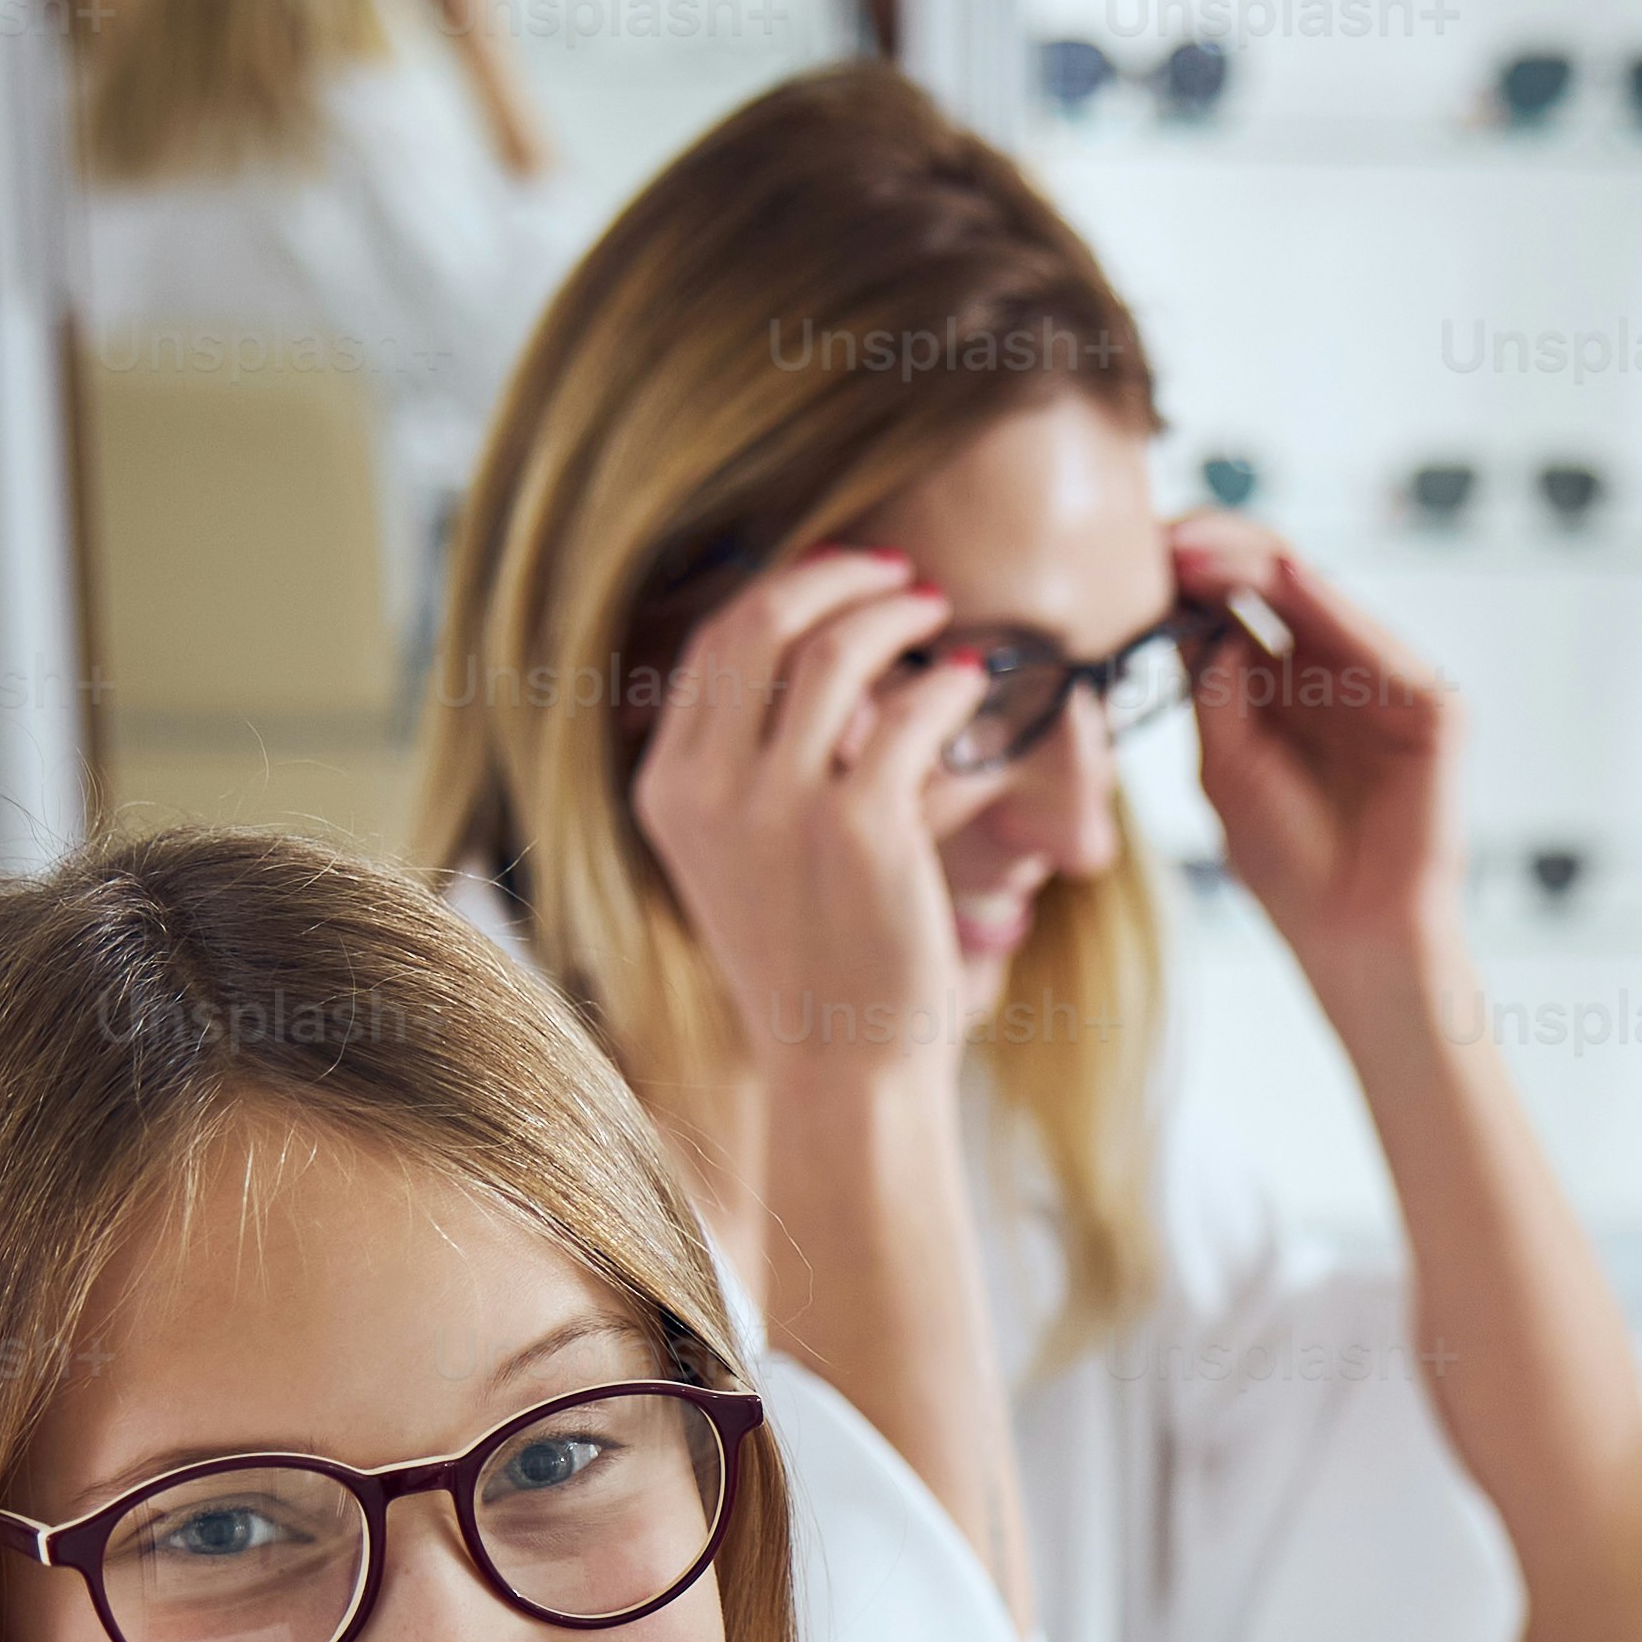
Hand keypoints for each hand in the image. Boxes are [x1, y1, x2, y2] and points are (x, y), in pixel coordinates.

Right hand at [625, 546, 993, 1084]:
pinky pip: (911, 713)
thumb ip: (753, 765)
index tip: (842, 577)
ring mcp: (780, 809)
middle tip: (900, 572)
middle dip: (835, 576)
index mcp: (669, 790)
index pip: (712, 646)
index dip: (780, 590)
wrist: (843, 1068)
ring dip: (897, 615)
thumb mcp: (744, 858)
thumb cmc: (812, 961)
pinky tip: (973, 685)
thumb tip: (820, 657)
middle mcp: (709, 791)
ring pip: (834, 653)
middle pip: (760, 622)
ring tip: (940, 616)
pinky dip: (949, 685)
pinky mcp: (860, 830)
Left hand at [1165, 513, 1464, 991]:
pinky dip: (1327, 603)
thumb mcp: (1224, 767)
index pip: (1234, 600)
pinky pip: (1375, 640)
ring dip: (1256, 560)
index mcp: (1280, 686)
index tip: (1131, 552)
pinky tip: (1280, 577)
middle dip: (1216, 548)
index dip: (1187, 569)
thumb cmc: (1288, 867)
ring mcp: (1384, 683)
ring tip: (1196, 549)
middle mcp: (1333, 671)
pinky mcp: (1430, 708)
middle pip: (1275, 577)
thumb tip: (1203, 610)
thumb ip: (1214, 689)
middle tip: (1163, 538)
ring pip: (1320, 592)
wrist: (1354, 939)